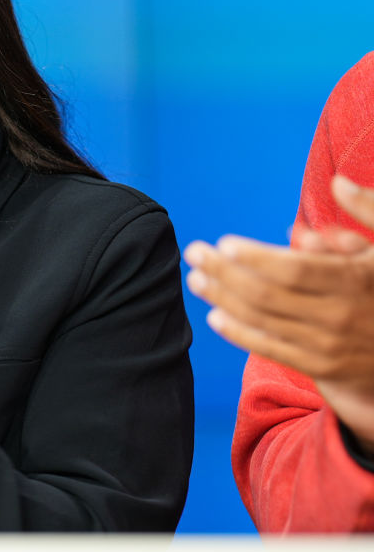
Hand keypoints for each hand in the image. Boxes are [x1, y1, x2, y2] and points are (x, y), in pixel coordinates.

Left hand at [184, 175, 373, 456]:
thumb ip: (368, 211)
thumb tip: (337, 183)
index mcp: (356, 279)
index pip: (295, 269)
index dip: (256, 258)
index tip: (224, 242)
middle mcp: (341, 314)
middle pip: (268, 294)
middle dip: (225, 273)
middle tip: (195, 254)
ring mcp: (330, 345)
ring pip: (263, 320)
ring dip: (223, 299)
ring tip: (196, 280)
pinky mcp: (322, 368)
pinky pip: (271, 348)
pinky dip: (239, 333)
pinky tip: (215, 315)